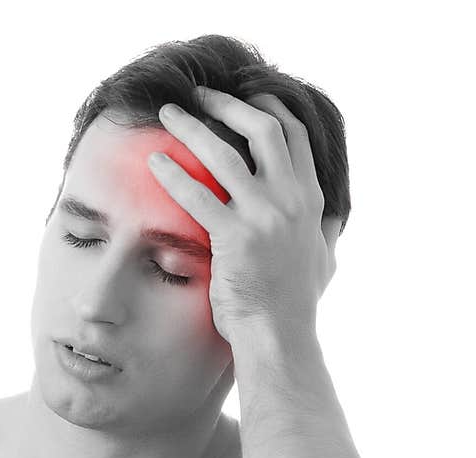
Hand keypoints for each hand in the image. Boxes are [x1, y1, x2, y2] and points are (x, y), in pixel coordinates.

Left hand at [148, 86, 341, 344]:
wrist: (279, 338)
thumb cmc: (294, 306)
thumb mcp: (323, 261)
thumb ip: (323, 233)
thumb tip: (329, 221)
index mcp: (311, 200)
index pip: (294, 135)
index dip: (268, 107)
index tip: (242, 95)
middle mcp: (292, 200)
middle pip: (264, 129)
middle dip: (230, 105)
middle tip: (200, 95)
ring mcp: (264, 217)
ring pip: (226, 154)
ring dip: (194, 128)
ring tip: (168, 114)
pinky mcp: (235, 238)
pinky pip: (197, 196)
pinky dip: (173, 175)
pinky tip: (153, 162)